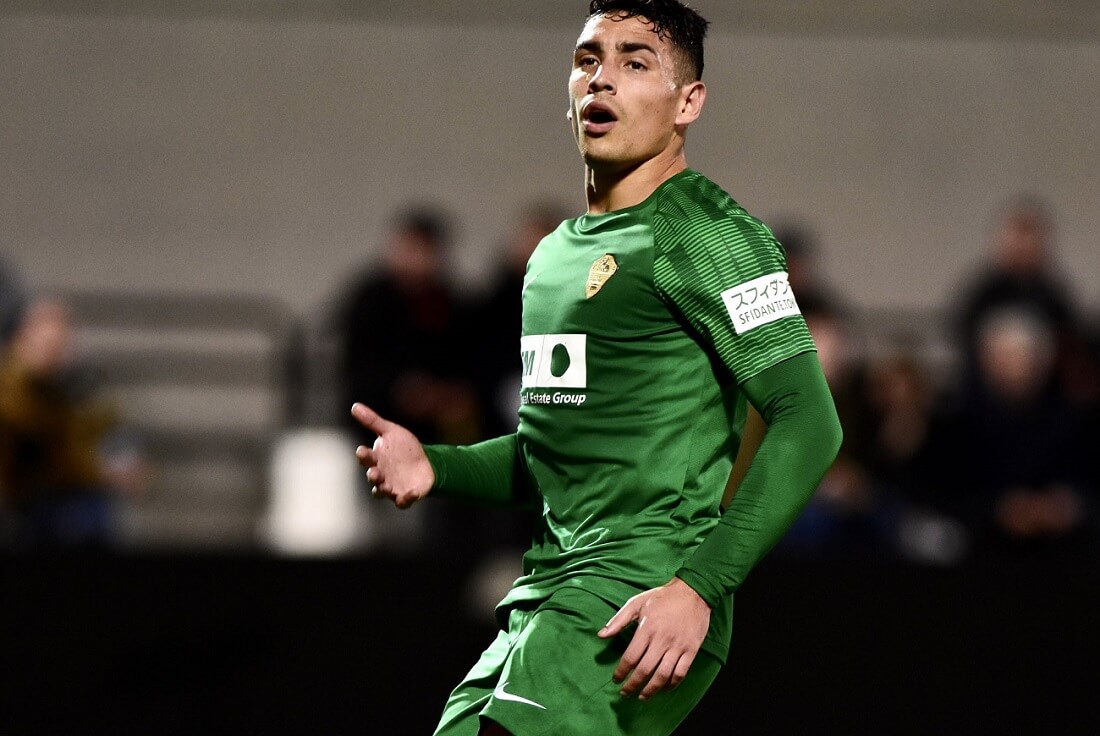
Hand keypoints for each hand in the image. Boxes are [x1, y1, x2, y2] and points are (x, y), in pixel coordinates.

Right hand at [351, 403, 433, 508]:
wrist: (426, 462)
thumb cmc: (405, 447)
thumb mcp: (391, 431)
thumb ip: (373, 421)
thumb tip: (354, 406)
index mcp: (376, 459)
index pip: (365, 458)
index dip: (363, 455)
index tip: (362, 451)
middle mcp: (381, 475)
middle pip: (372, 477)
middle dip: (372, 476)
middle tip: (374, 473)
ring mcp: (392, 487)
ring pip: (382, 492)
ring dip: (383, 490)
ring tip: (387, 486)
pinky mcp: (405, 496)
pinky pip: (402, 502)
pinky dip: (405, 499)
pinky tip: (412, 493)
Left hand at [598, 577, 711, 699]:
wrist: (693, 592)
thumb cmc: (662, 597)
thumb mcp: (636, 603)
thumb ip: (618, 620)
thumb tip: (601, 635)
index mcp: (647, 629)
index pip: (631, 657)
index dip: (621, 671)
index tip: (616, 679)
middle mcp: (662, 640)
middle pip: (645, 670)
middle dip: (633, 685)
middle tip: (625, 693)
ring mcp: (678, 646)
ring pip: (663, 676)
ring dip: (651, 690)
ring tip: (642, 696)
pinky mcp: (691, 650)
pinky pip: (681, 673)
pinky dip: (672, 684)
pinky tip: (664, 689)